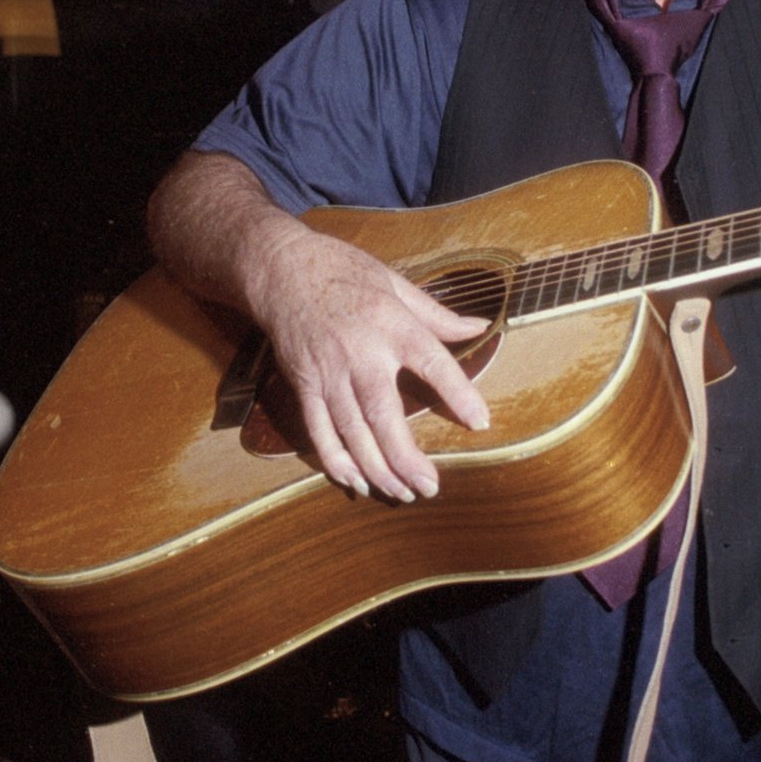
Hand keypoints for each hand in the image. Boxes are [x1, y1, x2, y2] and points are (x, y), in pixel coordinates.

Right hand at [242, 222, 491, 502]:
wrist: (280, 268)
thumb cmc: (343, 271)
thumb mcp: (394, 282)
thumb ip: (436, 314)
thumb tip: (479, 327)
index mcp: (391, 323)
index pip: (432, 362)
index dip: (458, 393)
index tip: (480, 423)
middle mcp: (360, 353)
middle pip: (383, 414)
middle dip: (406, 457)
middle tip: (430, 487)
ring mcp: (328, 373)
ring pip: (352, 431)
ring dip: (377, 468)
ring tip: (402, 492)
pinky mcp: (304, 384)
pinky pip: (319, 430)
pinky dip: (336, 460)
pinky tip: (356, 481)